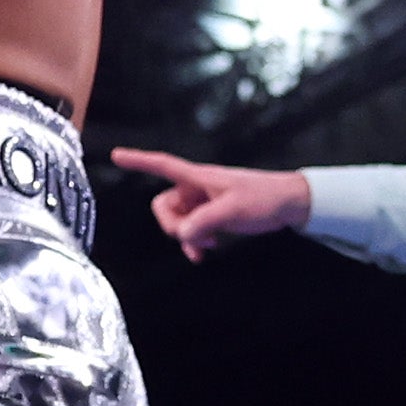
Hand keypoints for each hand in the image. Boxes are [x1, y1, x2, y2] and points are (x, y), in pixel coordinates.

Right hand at [110, 148, 312, 256]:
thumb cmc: (264, 198)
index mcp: (199, 177)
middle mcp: (196, 188)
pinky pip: (191, 230)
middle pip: (163, 206)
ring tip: (208, 246)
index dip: (139, 161)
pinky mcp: (212, 216)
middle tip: (194, 237)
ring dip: (186, 237)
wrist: (289, 204)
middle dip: (172, 225)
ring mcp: (203, 203)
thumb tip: (183, 235)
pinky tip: (206, 250)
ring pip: (177, 222)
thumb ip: (204, 222)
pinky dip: (194, 242)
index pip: (163, 165)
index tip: (117, 155)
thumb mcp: (233, 210)